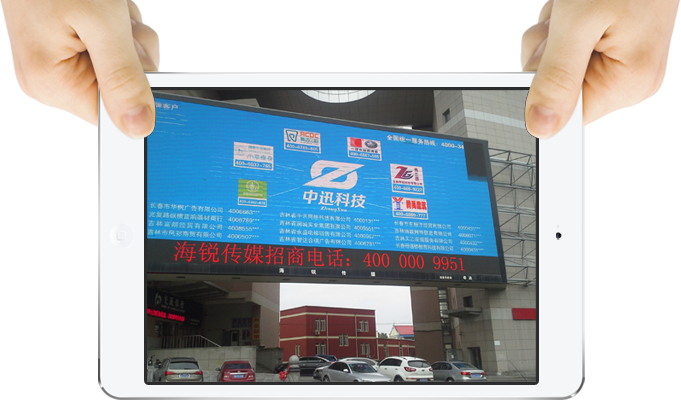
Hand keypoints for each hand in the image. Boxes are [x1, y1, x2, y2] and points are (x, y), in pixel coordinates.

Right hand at [2, 0, 158, 138]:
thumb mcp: (102, 24)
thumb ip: (122, 78)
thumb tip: (136, 127)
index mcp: (50, 82)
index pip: (110, 115)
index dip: (136, 91)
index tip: (138, 61)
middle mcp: (49, 78)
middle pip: (120, 89)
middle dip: (131, 55)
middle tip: (119, 26)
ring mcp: (58, 60)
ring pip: (122, 66)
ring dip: (127, 36)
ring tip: (108, 11)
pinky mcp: (69, 44)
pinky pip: (113, 48)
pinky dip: (119, 27)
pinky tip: (106, 8)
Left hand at [521, 0, 678, 137]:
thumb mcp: (578, 23)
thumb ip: (557, 78)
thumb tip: (542, 126)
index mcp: (629, 83)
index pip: (568, 115)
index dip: (544, 88)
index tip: (545, 57)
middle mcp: (630, 79)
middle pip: (560, 89)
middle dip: (549, 54)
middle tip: (562, 24)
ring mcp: (622, 62)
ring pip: (558, 67)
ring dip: (553, 36)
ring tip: (573, 10)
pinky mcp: (611, 45)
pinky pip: (568, 49)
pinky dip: (561, 27)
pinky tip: (575, 8)